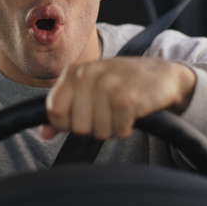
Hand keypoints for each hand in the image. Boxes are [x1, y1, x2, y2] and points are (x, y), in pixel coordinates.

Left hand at [41, 57, 195, 139]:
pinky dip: (125, 128)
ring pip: (98, 131)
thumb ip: (64, 110)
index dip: (68, 124)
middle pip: (77, 126)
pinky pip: (118, 131)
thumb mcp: (88, 91)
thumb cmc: (121, 84)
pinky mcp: (127, 98)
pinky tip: (131, 114)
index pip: (55, 111)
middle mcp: (88, 75)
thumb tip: (44, 133)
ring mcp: (108, 85)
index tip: (83, 117)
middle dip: (93, 127)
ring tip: (120, 111)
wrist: (162, 74)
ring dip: (111, 128)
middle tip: (107, 112)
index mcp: (74, 72)